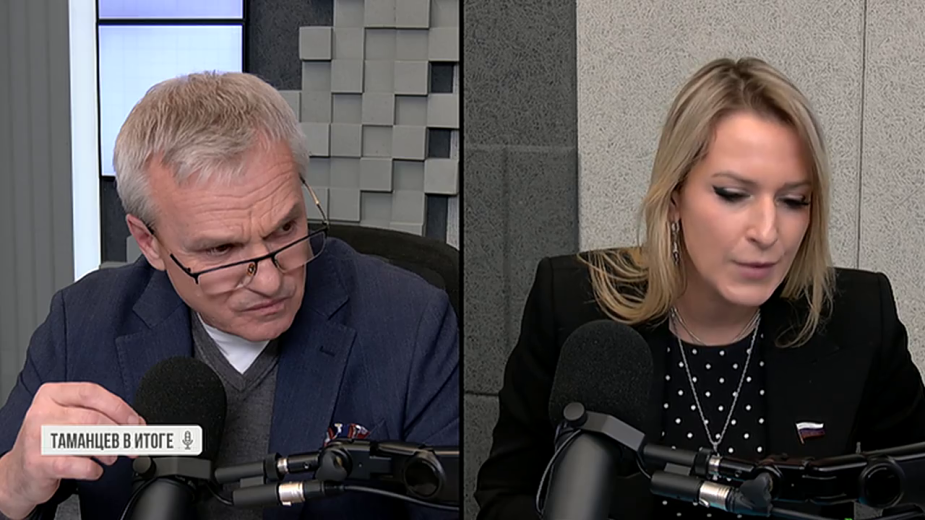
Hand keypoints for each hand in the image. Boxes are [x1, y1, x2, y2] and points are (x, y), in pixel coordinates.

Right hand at [0, 383, 143, 518]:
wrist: (19, 471)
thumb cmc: (51, 441)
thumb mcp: (69, 418)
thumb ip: (99, 414)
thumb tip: (136, 423)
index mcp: (52, 394)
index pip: (92, 393)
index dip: (119, 408)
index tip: (136, 422)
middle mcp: (41, 413)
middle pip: (93, 418)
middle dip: (119, 433)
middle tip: (129, 444)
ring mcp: (37, 438)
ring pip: (87, 440)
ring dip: (108, 451)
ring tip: (110, 456)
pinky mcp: (38, 463)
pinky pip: (78, 465)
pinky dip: (93, 469)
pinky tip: (94, 469)